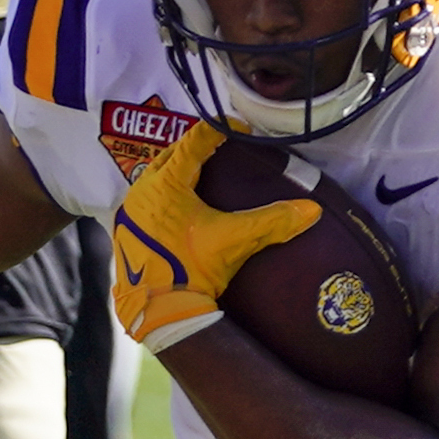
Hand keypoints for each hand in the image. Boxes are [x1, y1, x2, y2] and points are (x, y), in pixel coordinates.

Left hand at [109, 119, 318, 350]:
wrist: (158, 311)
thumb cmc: (192, 270)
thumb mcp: (235, 241)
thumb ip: (272, 221)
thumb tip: (311, 210)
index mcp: (166, 183)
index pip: (193, 142)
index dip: (217, 130)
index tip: (238, 127)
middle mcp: (142, 190)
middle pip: (170, 155)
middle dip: (194, 148)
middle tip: (219, 147)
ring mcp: (131, 210)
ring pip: (154, 176)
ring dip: (177, 171)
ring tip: (201, 173)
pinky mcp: (127, 229)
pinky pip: (147, 198)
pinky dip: (165, 193)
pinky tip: (181, 205)